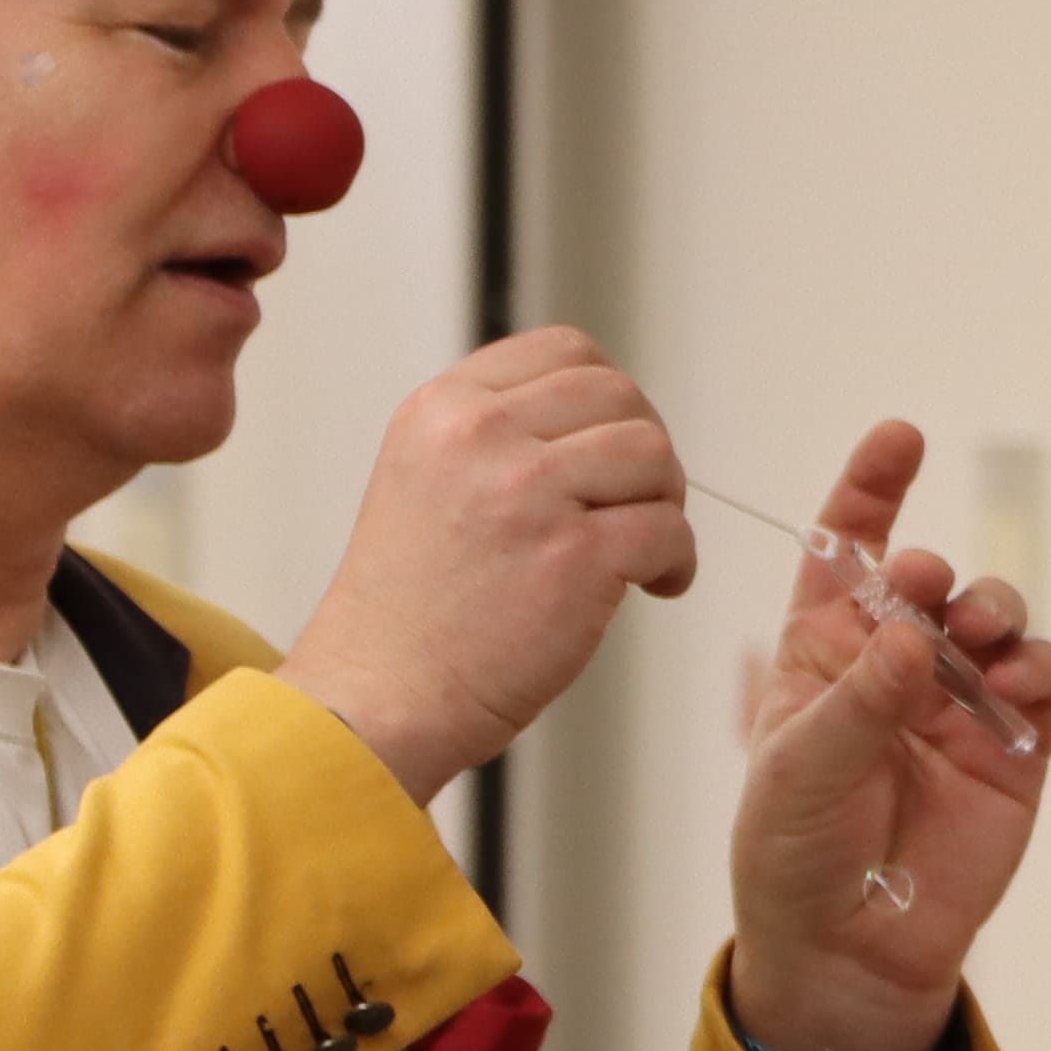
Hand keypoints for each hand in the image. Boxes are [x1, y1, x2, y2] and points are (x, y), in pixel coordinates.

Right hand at [293, 331, 695, 802]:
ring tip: (641, 550)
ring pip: (653, 454)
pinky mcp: (573, 555)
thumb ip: (496, 437)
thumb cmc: (408, 611)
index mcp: (442, 409)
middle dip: (643, 450)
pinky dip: (677, 561)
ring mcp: (527, 491)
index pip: (564, 351)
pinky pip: (669, 529)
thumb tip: (602, 420)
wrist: (373, 699)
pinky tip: (653, 586)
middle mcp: (480, 434)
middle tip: (636, 505)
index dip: (606, 398)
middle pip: (619, 396)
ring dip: (665, 502)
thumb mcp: (425, 480)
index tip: (607, 450)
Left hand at [723, 421, 1050, 1050]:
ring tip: (979, 634)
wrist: (847, 951)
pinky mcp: (1016, 746)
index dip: (872, 489)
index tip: (901, 438)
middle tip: (931, 588)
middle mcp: (894, 663)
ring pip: (997, 620)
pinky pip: (1044, 682)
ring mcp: (959, 701)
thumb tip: (916, 635)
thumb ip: (857, 700)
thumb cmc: (793, 854)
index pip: (846, 550)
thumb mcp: (796, 770)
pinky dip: (1038, 669)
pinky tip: (1015, 683)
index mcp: (822, 650)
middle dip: (937, 570)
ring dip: (995, 610)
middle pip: (932, 578)